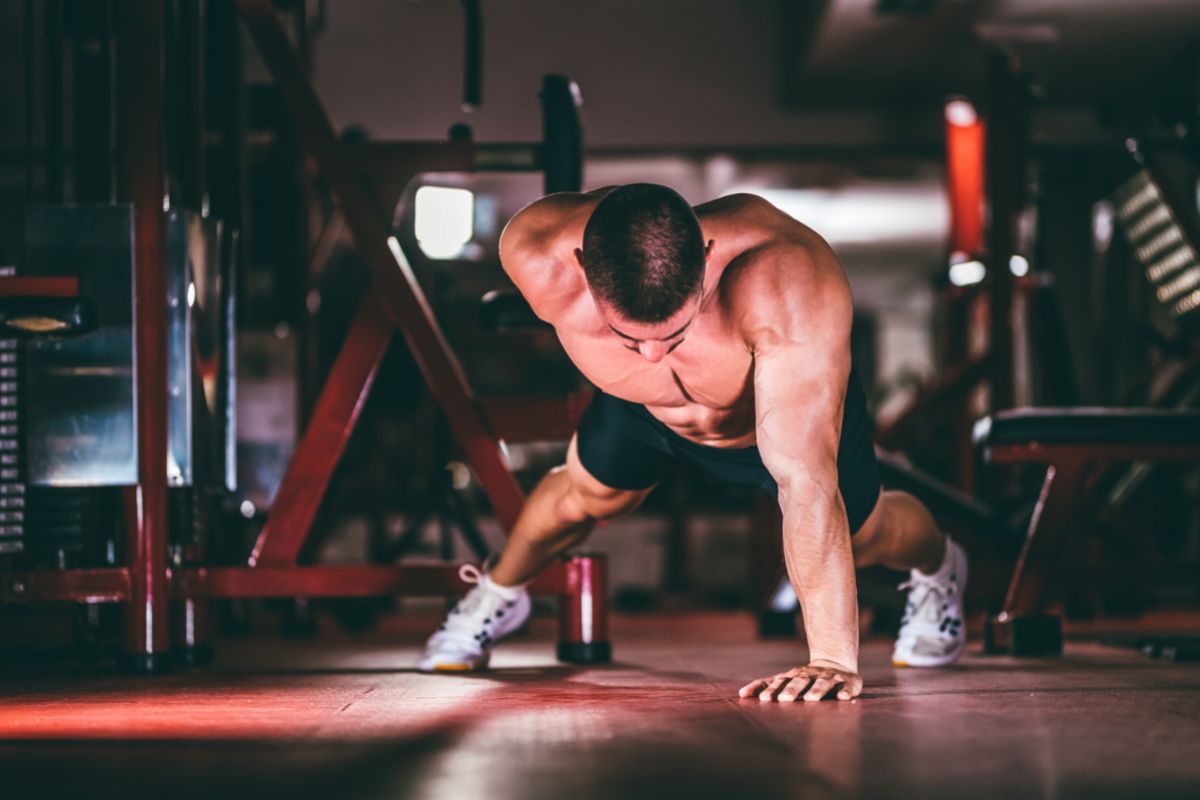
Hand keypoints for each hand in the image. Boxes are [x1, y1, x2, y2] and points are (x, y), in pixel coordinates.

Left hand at [737, 660, 862, 701]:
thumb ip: (765, 686)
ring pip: (822, 683)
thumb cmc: (804, 678)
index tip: (764, 699)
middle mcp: (810, 675)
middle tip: (784, 700)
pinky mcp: (847, 683)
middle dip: (792, 690)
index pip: (780, 681)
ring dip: (817, 691)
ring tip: (811, 700)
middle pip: (800, 681)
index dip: (773, 689)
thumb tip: (740, 694)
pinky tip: (842, 698)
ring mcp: (829, 678)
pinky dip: (844, 692)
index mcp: (794, 676)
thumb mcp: (785, 680)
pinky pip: (846, 687)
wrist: (836, 665)